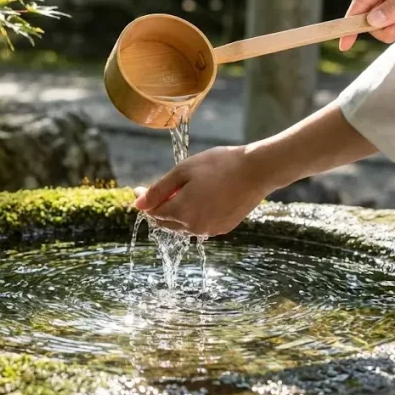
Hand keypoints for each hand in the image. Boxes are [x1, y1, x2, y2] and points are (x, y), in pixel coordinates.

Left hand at [132, 104, 377, 235]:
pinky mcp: (223, 229)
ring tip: (185, 189)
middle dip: (160, 206)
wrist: (257, 170)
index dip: (145, 200)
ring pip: (182, 225)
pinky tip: (202, 197)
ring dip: (176, 211)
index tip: (140, 188)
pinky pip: (199, 224)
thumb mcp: (183, 171)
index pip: (152, 213)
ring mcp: (209, 230)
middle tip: (163, 187)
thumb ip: (159, 189)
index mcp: (181, 212)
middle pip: (165, 222)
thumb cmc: (219, 165)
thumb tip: (138, 205)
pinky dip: (194, 215)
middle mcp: (194, 227)